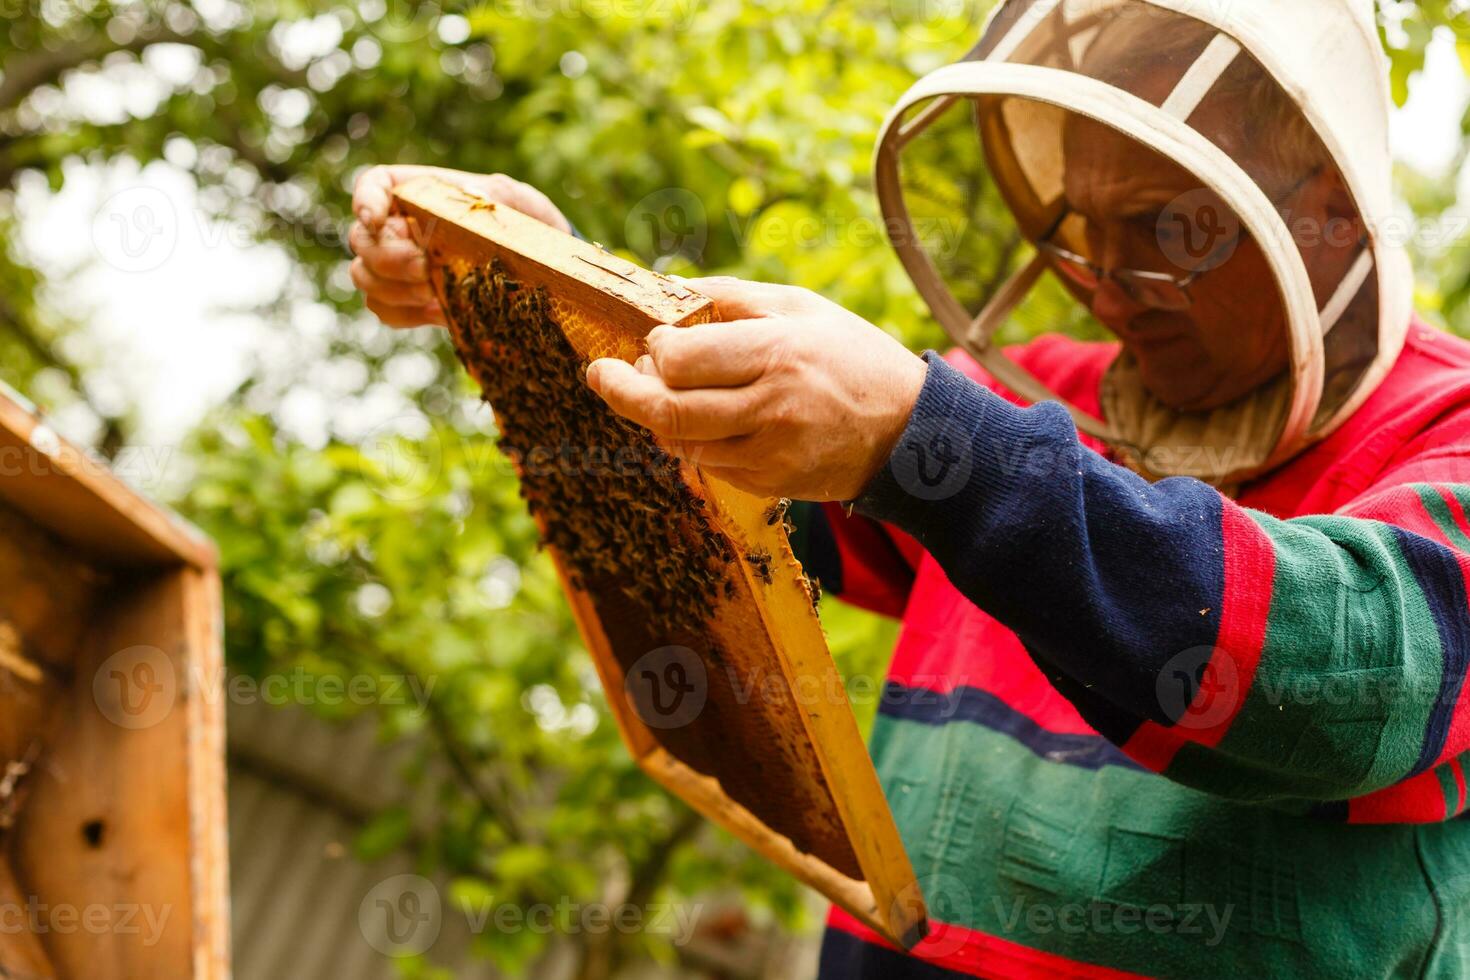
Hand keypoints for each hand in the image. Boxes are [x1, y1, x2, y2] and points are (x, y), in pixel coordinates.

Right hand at [348, 166, 571, 327]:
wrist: (529, 264)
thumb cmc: (517, 221)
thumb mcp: (512, 201)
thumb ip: (495, 195)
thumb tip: (476, 197)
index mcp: (415, 191)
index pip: (372, 185)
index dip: (365, 201)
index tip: (375, 219)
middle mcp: (395, 225)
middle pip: (362, 239)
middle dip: (389, 257)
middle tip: (424, 269)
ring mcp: (393, 264)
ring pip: (364, 276)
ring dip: (394, 289)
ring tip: (433, 294)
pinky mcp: (403, 299)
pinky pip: (383, 309)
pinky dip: (406, 314)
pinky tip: (440, 313)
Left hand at [584, 276, 927, 501]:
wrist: (912, 432)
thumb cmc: (854, 358)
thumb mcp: (801, 307)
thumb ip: (731, 296)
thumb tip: (668, 287)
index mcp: (776, 354)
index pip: (682, 359)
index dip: (654, 349)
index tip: (653, 339)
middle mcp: (769, 408)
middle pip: (668, 411)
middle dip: (622, 392)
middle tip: (601, 375)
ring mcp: (769, 454)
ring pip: (682, 443)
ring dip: (656, 418)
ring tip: (657, 392)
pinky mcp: (769, 485)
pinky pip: (709, 466)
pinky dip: (692, 442)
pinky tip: (702, 419)